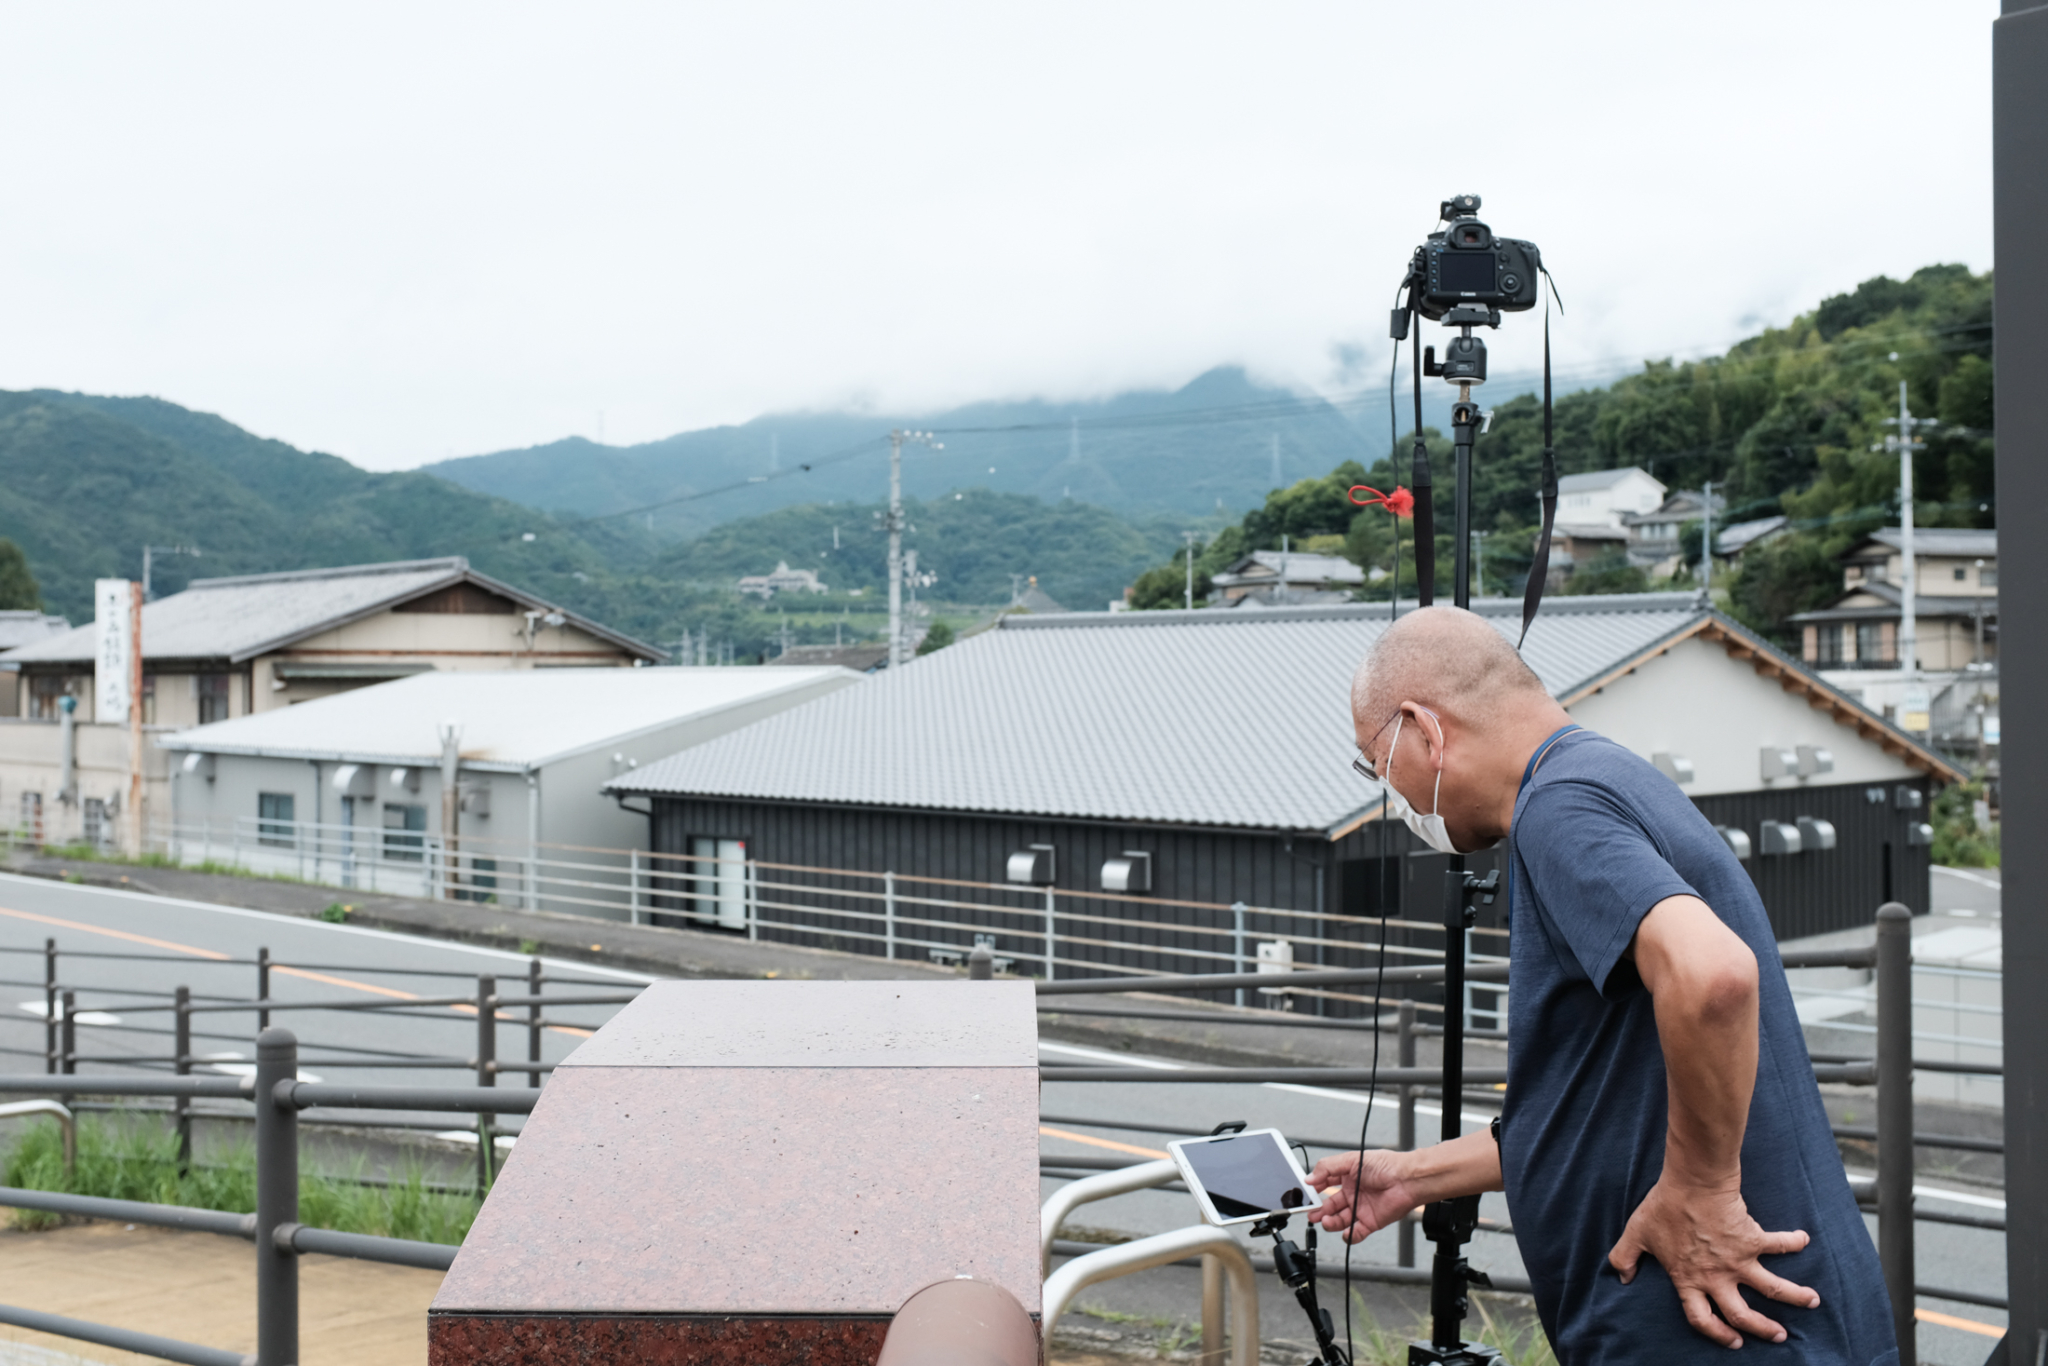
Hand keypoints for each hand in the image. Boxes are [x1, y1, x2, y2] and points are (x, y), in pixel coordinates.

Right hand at [1304, 1150, 1416, 1244]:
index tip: (1306, 1193)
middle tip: (1311, 1214)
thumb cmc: (1385, 1165)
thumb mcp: (1351, 1160)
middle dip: (1319, 1211)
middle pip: (1330, 1205)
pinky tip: (1344, 1232)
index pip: (1326, 1184)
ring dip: (1330, 1222)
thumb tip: (1309, 1178)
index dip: (1315, 1189)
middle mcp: (1353, 1193)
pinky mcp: (1370, 1222)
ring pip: (1340, 1220)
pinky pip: (1356, 1233)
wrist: (1407, 1180)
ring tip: (1326, 1221)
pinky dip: (1349, 1236)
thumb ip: (1327, 1168)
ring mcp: (1361, 1208)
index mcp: (1348, 1176)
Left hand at [1607, 1178, 1819, 1347]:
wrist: (1691, 1183)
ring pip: (1773, 1289)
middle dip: (1763, 1329)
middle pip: (1744, 1315)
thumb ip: (1625, 1257)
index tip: (1734, 1341)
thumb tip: (1621, 1277)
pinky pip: (1779, 1244)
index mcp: (1689, 1280)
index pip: (1702, 1318)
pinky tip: (1804, 1239)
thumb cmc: (1663, 1207)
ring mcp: (1738, 1261)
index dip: (1717, 1333)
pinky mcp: (1754, 1239)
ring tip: (1813, 1301)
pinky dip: (1793, 1241)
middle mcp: (1717, 1277)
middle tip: (1779, 1336)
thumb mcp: (1636, 1234)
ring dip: (1795, 1297)